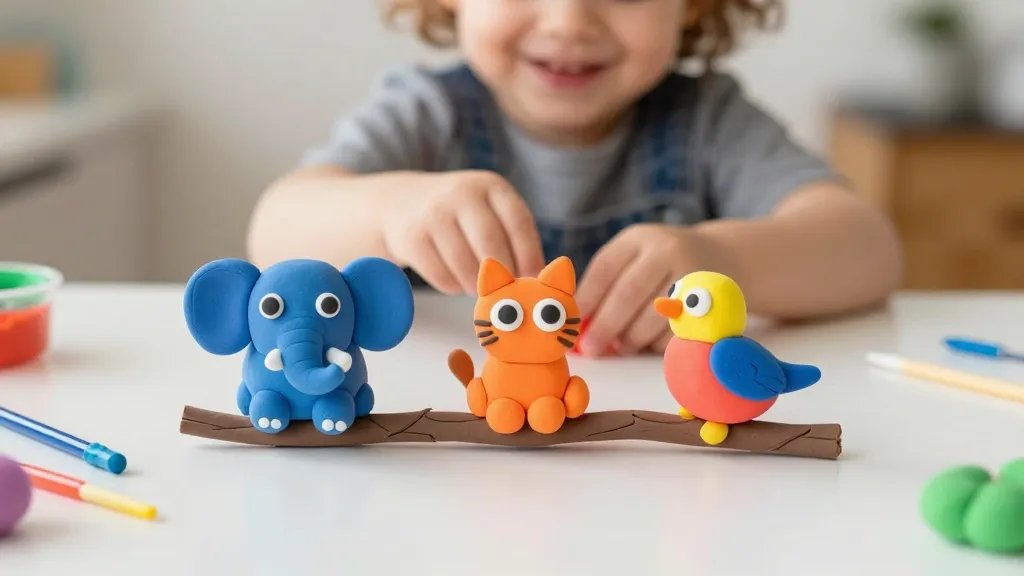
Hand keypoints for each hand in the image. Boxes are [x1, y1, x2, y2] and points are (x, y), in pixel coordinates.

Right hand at [382, 171, 545, 293]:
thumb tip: (540, 276)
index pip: (518, 221)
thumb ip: (512, 234)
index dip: (530, 254)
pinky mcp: (411, 237)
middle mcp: (461, 194)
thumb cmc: (458, 215)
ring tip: (477, 285)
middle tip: (505, 290)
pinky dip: (453, 286)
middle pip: (491, 245)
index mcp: (490, 186)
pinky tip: (454, 278)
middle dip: (502, 275)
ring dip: (476, 285)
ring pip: (466, 266)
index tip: (534, 278)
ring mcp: (433, 214)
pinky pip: (442, 276)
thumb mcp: (487, 209)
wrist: (398, 202)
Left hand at [575, 224, 719, 355]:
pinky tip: (649, 342)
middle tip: (591, 348)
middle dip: (606, 326)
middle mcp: (665, 251)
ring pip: (653, 315)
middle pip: (628, 293)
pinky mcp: (709, 300)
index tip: (571, 324)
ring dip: (631, 338)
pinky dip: (657, 343)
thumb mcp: (633, 258)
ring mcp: (691, 274)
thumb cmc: (658, 264)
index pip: (604, 269)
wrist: (720, 255)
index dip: (585, 300)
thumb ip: (605, 286)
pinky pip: (676, 330)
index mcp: (637, 239)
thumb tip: (577, 327)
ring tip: (620, 347)